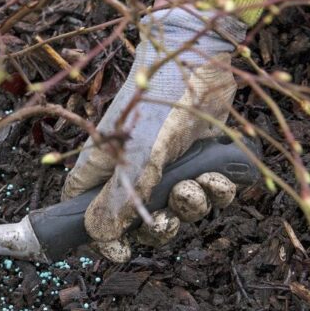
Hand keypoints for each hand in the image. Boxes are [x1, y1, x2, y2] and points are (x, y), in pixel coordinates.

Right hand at [62, 7, 243, 261]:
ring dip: (192, 206)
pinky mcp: (199, 158)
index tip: (122, 251)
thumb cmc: (156, 105)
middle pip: (141, 223)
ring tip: (197, 186)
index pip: (91, 216)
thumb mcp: (136, 159)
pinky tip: (218, 177)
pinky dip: (216, 191)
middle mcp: (132, 173)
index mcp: (104, 171)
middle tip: (169, 217)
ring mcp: (167, 167)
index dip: (104, 239)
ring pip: (179, 209)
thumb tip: (101, 239)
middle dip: (160, 226)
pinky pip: (208, 192)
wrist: (198, 59)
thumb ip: (118, 202)